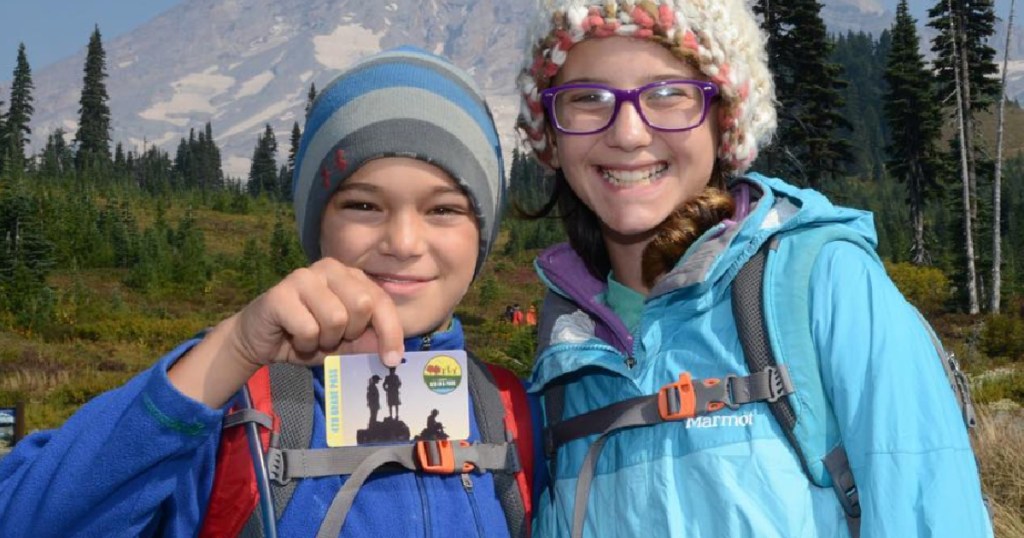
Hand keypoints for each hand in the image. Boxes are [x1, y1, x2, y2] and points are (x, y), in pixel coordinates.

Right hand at [169, 258, 404, 406]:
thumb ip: (368, 341)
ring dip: (325, 340)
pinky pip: (309, 328)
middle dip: (351, 333)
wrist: (259, 341)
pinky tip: (293, 337)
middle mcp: (330, 268)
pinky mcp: (280, 293)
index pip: (382, 300)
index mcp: (351, 275)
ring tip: (312, 337)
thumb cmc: (307, 336)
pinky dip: (304, 343)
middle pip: (363, 304)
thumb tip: (393, 352)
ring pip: (336, 318)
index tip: (392, 360)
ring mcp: (303, 277)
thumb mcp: (345, 343)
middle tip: (333, 338)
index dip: (391, 332)